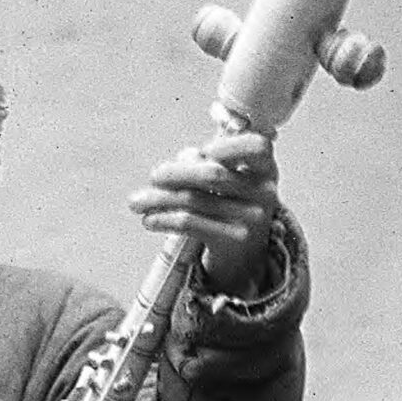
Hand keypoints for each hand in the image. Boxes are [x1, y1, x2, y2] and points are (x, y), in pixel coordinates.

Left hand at [128, 130, 277, 298]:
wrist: (244, 254)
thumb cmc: (231, 205)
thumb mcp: (232, 180)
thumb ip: (208, 163)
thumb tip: (184, 158)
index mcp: (265, 169)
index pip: (257, 147)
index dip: (229, 146)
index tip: (203, 150)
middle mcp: (263, 192)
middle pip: (213, 174)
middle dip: (176, 173)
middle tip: (153, 176)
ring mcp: (250, 218)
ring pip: (194, 200)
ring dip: (159, 199)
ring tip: (136, 203)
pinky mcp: (231, 239)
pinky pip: (190, 223)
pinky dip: (164, 219)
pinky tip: (149, 220)